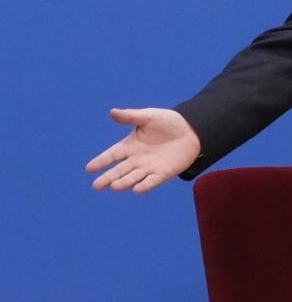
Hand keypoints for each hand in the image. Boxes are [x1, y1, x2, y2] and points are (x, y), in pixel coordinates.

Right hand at [86, 107, 201, 193]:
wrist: (191, 130)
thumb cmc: (167, 122)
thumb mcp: (148, 117)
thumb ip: (130, 117)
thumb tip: (112, 112)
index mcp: (130, 145)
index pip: (112, 155)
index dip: (101, 161)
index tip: (89, 168)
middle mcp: (137, 159)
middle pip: (119, 170)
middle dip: (108, 178)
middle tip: (96, 186)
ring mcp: (149, 167)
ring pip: (133, 177)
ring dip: (124, 182)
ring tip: (114, 186)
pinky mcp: (163, 173)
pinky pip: (152, 181)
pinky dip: (145, 185)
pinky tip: (137, 190)